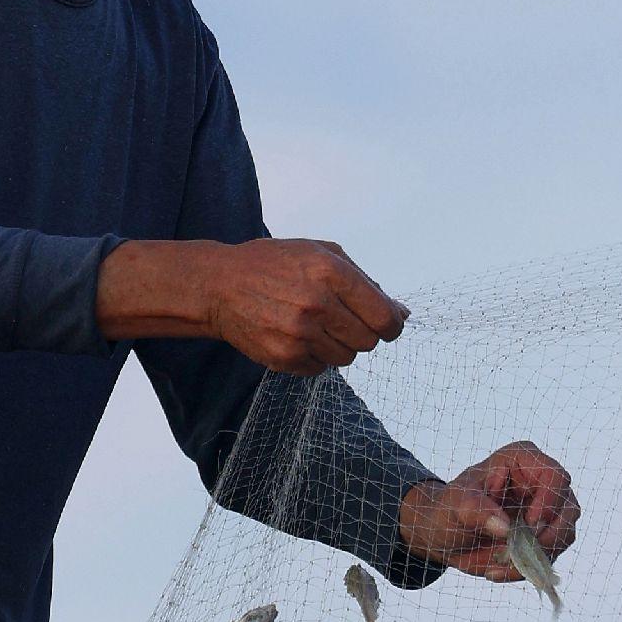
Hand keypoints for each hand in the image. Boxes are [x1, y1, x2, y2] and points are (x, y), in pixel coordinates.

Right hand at [96, 236, 408, 374]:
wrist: (220, 286)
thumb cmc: (274, 265)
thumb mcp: (320, 252)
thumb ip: (363, 280)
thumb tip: (400, 312)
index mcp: (330, 272)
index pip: (383, 316)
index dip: (392, 325)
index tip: (388, 326)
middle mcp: (317, 303)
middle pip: (368, 341)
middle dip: (363, 333)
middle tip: (343, 321)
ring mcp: (299, 334)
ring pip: (347, 357)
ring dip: (339, 345)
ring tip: (316, 325)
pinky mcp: (284, 357)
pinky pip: (321, 368)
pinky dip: (316, 356)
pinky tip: (298, 336)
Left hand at [398, 441, 580, 580]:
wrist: (446, 534)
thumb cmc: (451, 507)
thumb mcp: (455, 504)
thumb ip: (476, 511)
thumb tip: (505, 528)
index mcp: (524, 461)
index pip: (555, 476)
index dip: (550, 500)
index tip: (530, 523)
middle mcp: (542, 485)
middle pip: (569, 508)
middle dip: (548, 536)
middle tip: (518, 553)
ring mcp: (548, 513)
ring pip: (564, 535)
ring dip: (535, 556)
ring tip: (499, 564)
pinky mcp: (544, 539)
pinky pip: (549, 557)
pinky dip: (526, 569)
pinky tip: (497, 570)